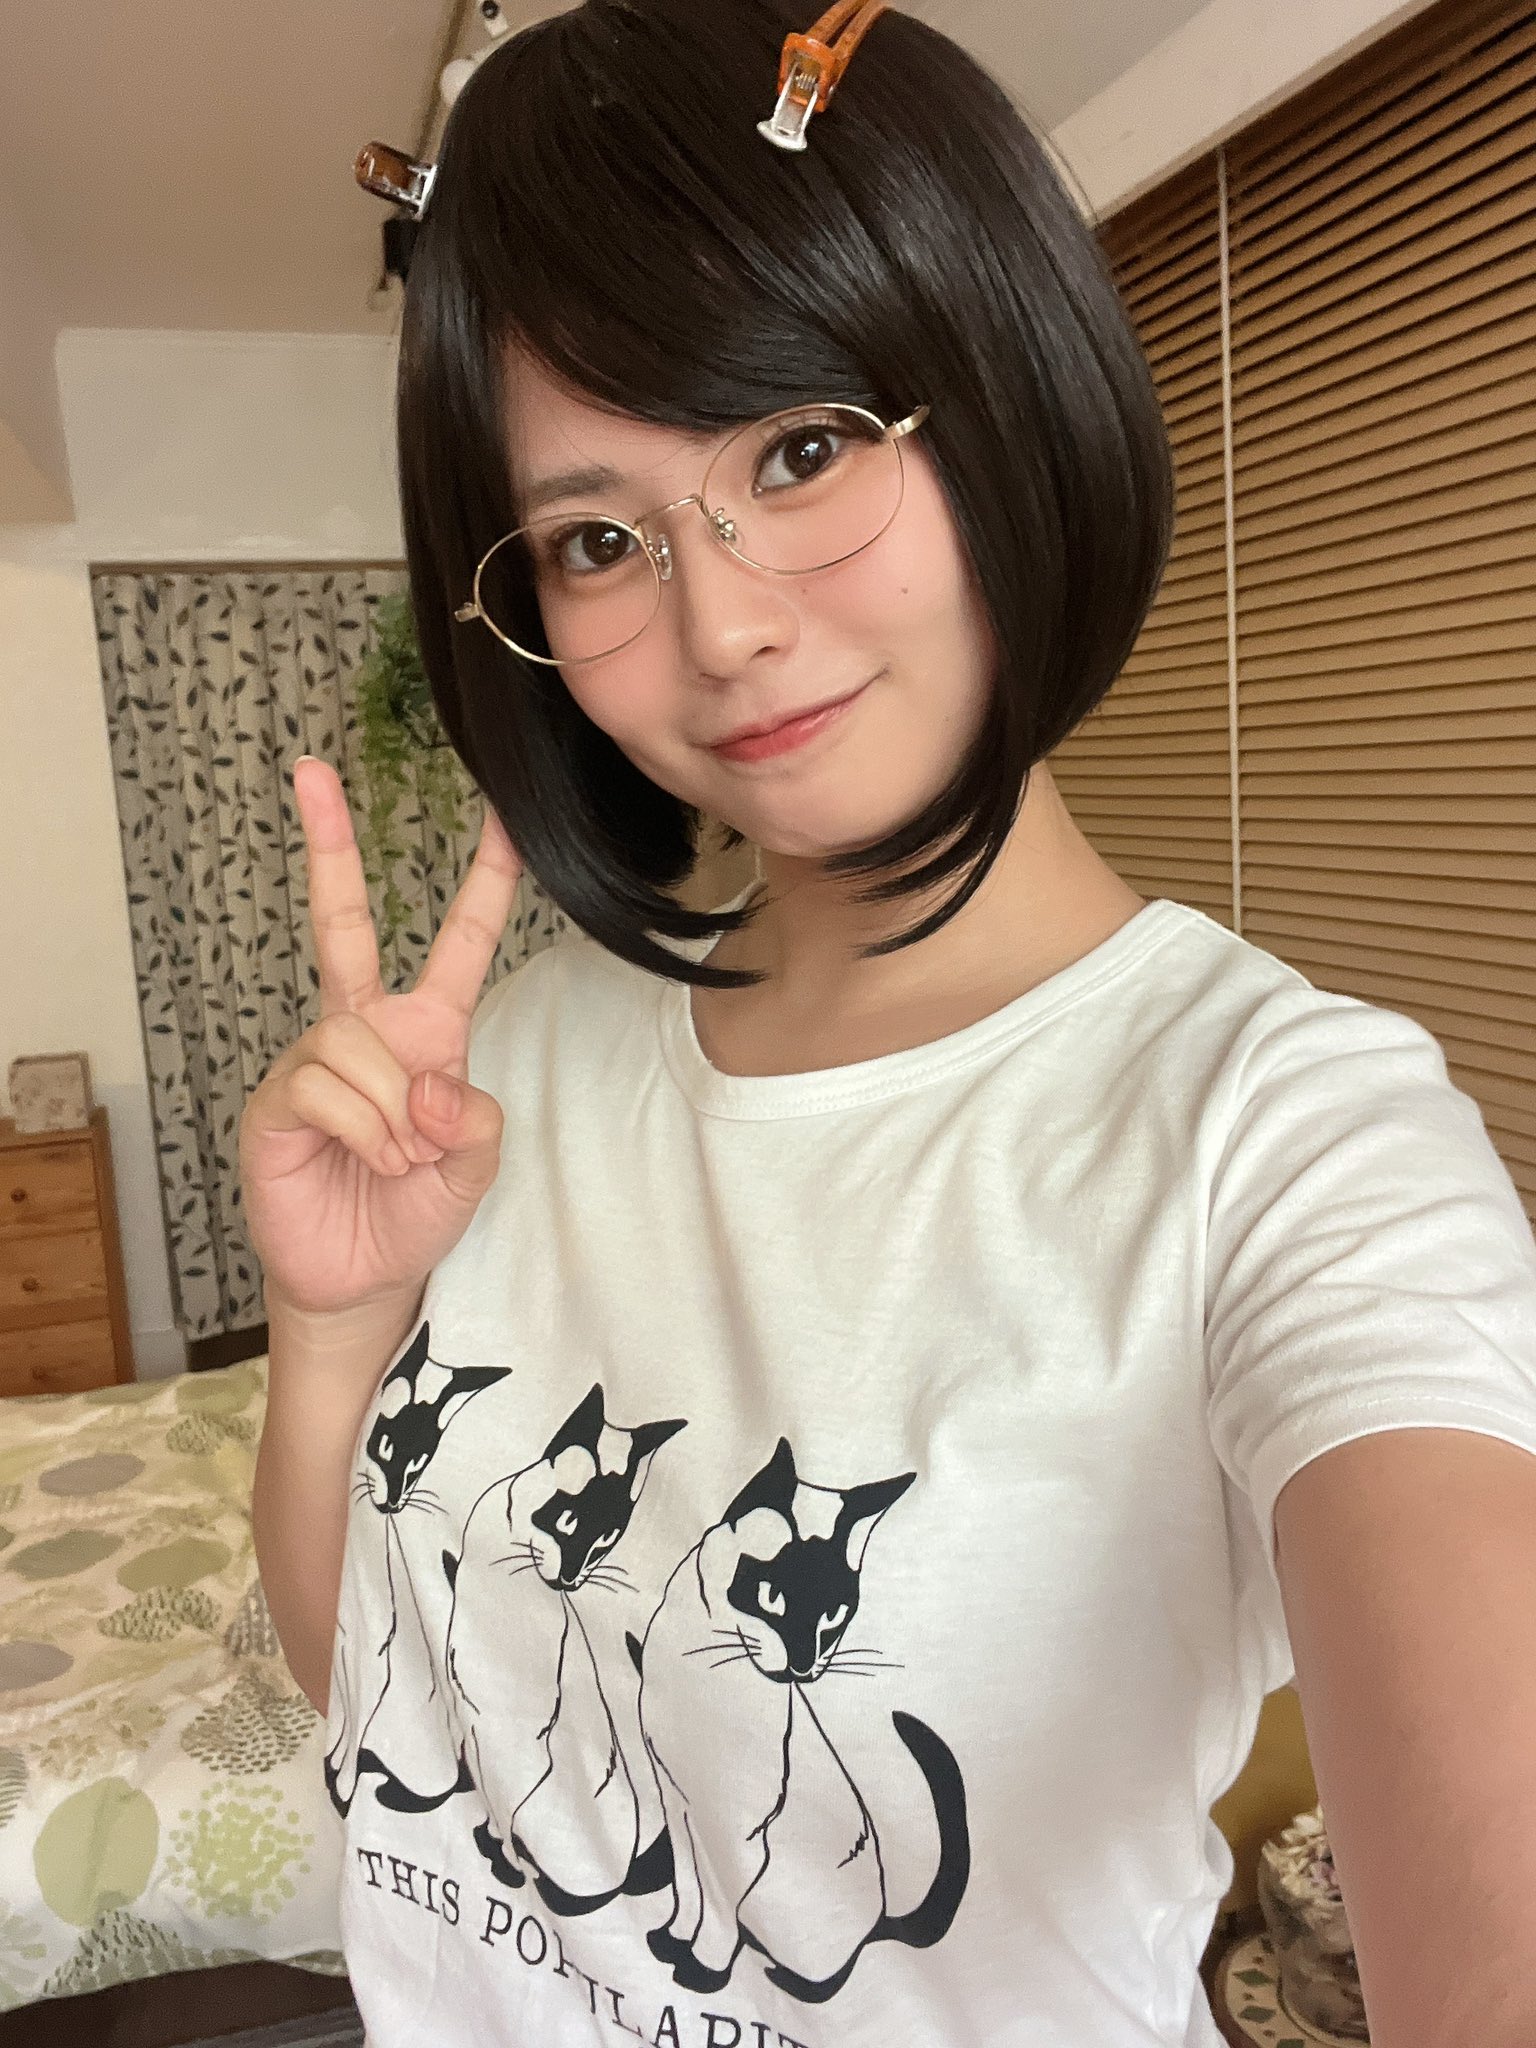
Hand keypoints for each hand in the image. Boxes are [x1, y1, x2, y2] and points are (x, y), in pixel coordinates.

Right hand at [238, 756, 524, 1322]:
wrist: (363, 1279)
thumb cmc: (416, 1211)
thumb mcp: (476, 1165)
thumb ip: (475, 1119)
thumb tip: (430, 1082)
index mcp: (427, 1031)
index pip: (458, 943)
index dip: (485, 883)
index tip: (501, 816)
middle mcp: (366, 1031)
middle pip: (343, 923)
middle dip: (329, 846)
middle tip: (311, 771)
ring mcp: (314, 1060)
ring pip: (357, 1042)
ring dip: (393, 1112)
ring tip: (399, 1159)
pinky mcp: (277, 1100)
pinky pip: (328, 1086)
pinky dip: (364, 1131)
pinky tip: (369, 1162)